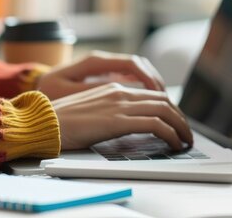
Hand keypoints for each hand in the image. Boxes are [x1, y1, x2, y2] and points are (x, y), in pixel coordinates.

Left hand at [38, 51, 165, 99]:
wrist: (35, 92)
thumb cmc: (49, 94)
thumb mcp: (68, 93)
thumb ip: (93, 91)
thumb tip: (118, 90)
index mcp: (94, 62)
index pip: (131, 64)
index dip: (149, 78)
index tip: (159, 93)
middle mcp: (101, 61)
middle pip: (139, 65)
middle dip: (156, 82)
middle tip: (170, 102)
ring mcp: (103, 68)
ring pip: (136, 71)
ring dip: (151, 85)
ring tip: (164, 103)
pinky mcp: (102, 77)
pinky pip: (129, 78)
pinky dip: (142, 87)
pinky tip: (149, 102)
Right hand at [52, 83, 192, 150]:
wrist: (45, 122)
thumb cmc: (62, 121)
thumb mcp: (89, 110)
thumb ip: (109, 110)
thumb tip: (125, 122)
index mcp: (113, 88)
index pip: (151, 94)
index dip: (169, 108)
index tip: (175, 122)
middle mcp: (119, 92)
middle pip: (163, 100)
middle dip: (180, 117)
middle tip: (185, 133)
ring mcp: (119, 105)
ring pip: (164, 110)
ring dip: (180, 126)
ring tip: (184, 141)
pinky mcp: (118, 120)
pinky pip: (155, 124)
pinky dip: (170, 134)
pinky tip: (173, 144)